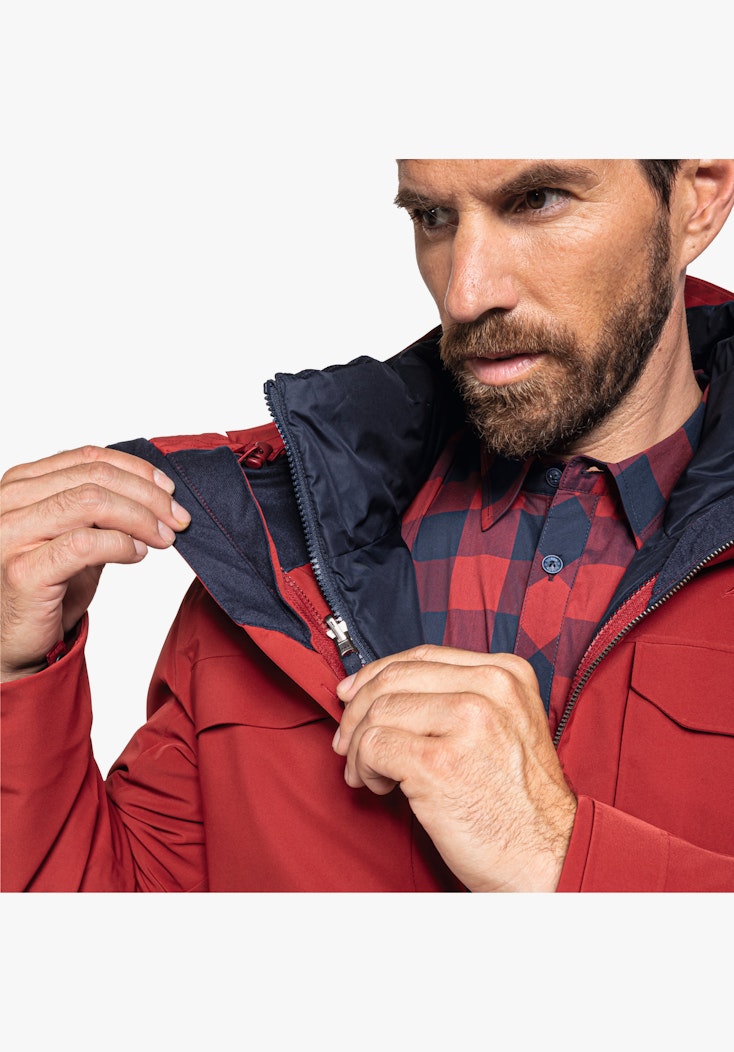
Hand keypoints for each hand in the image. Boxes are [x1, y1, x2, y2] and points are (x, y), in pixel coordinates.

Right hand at [1, 445, 190, 680]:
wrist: (16, 641)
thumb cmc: (48, 587)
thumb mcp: (78, 536)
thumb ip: (103, 510)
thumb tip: (157, 493)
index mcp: (21, 484)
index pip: (88, 458)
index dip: (137, 470)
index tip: (169, 490)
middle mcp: (9, 501)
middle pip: (95, 478)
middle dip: (148, 496)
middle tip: (177, 519)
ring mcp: (11, 534)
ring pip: (91, 503)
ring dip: (140, 519)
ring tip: (162, 538)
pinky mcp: (23, 570)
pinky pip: (84, 543)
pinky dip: (120, 545)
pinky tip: (137, 555)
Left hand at [334, 644, 576, 891]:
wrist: (549, 858)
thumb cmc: (521, 803)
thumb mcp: (508, 725)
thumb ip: (460, 697)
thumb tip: (382, 688)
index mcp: (507, 673)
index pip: (423, 656)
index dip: (378, 674)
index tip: (355, 695)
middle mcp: (490, 689)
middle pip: (394, 679)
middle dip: (358, 710)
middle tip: (348, 741)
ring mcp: (466, 722)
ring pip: (378, 711)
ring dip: (360, 745)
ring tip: (370, 773)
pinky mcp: (438, 762)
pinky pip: (373, 745)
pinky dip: (363, 766)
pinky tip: (379, 786)